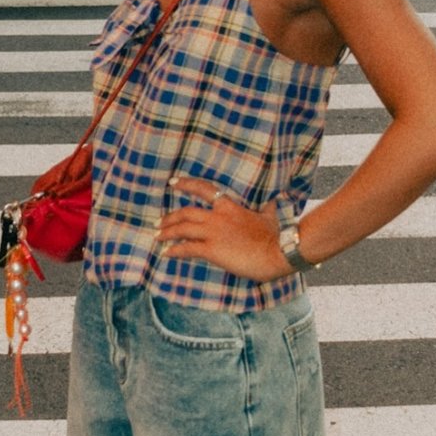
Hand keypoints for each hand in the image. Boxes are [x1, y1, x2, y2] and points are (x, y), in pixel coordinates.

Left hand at [156, 177, 290, 281]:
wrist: (278, 252)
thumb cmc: (276, 235)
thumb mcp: (269, 216)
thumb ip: (265, 208)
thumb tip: (272, 201)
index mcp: (230, 206)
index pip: (204, 189)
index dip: (186, 184)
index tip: (173, 182)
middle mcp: (217, 217)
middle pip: (186, 213)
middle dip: (169, 217)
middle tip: (158, 222)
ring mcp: (213, 233)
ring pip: (182, 229)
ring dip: (167, 233)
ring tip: (157, 237)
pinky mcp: (212, 250)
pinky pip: (186, 248)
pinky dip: (174, 250)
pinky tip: (166, 253)